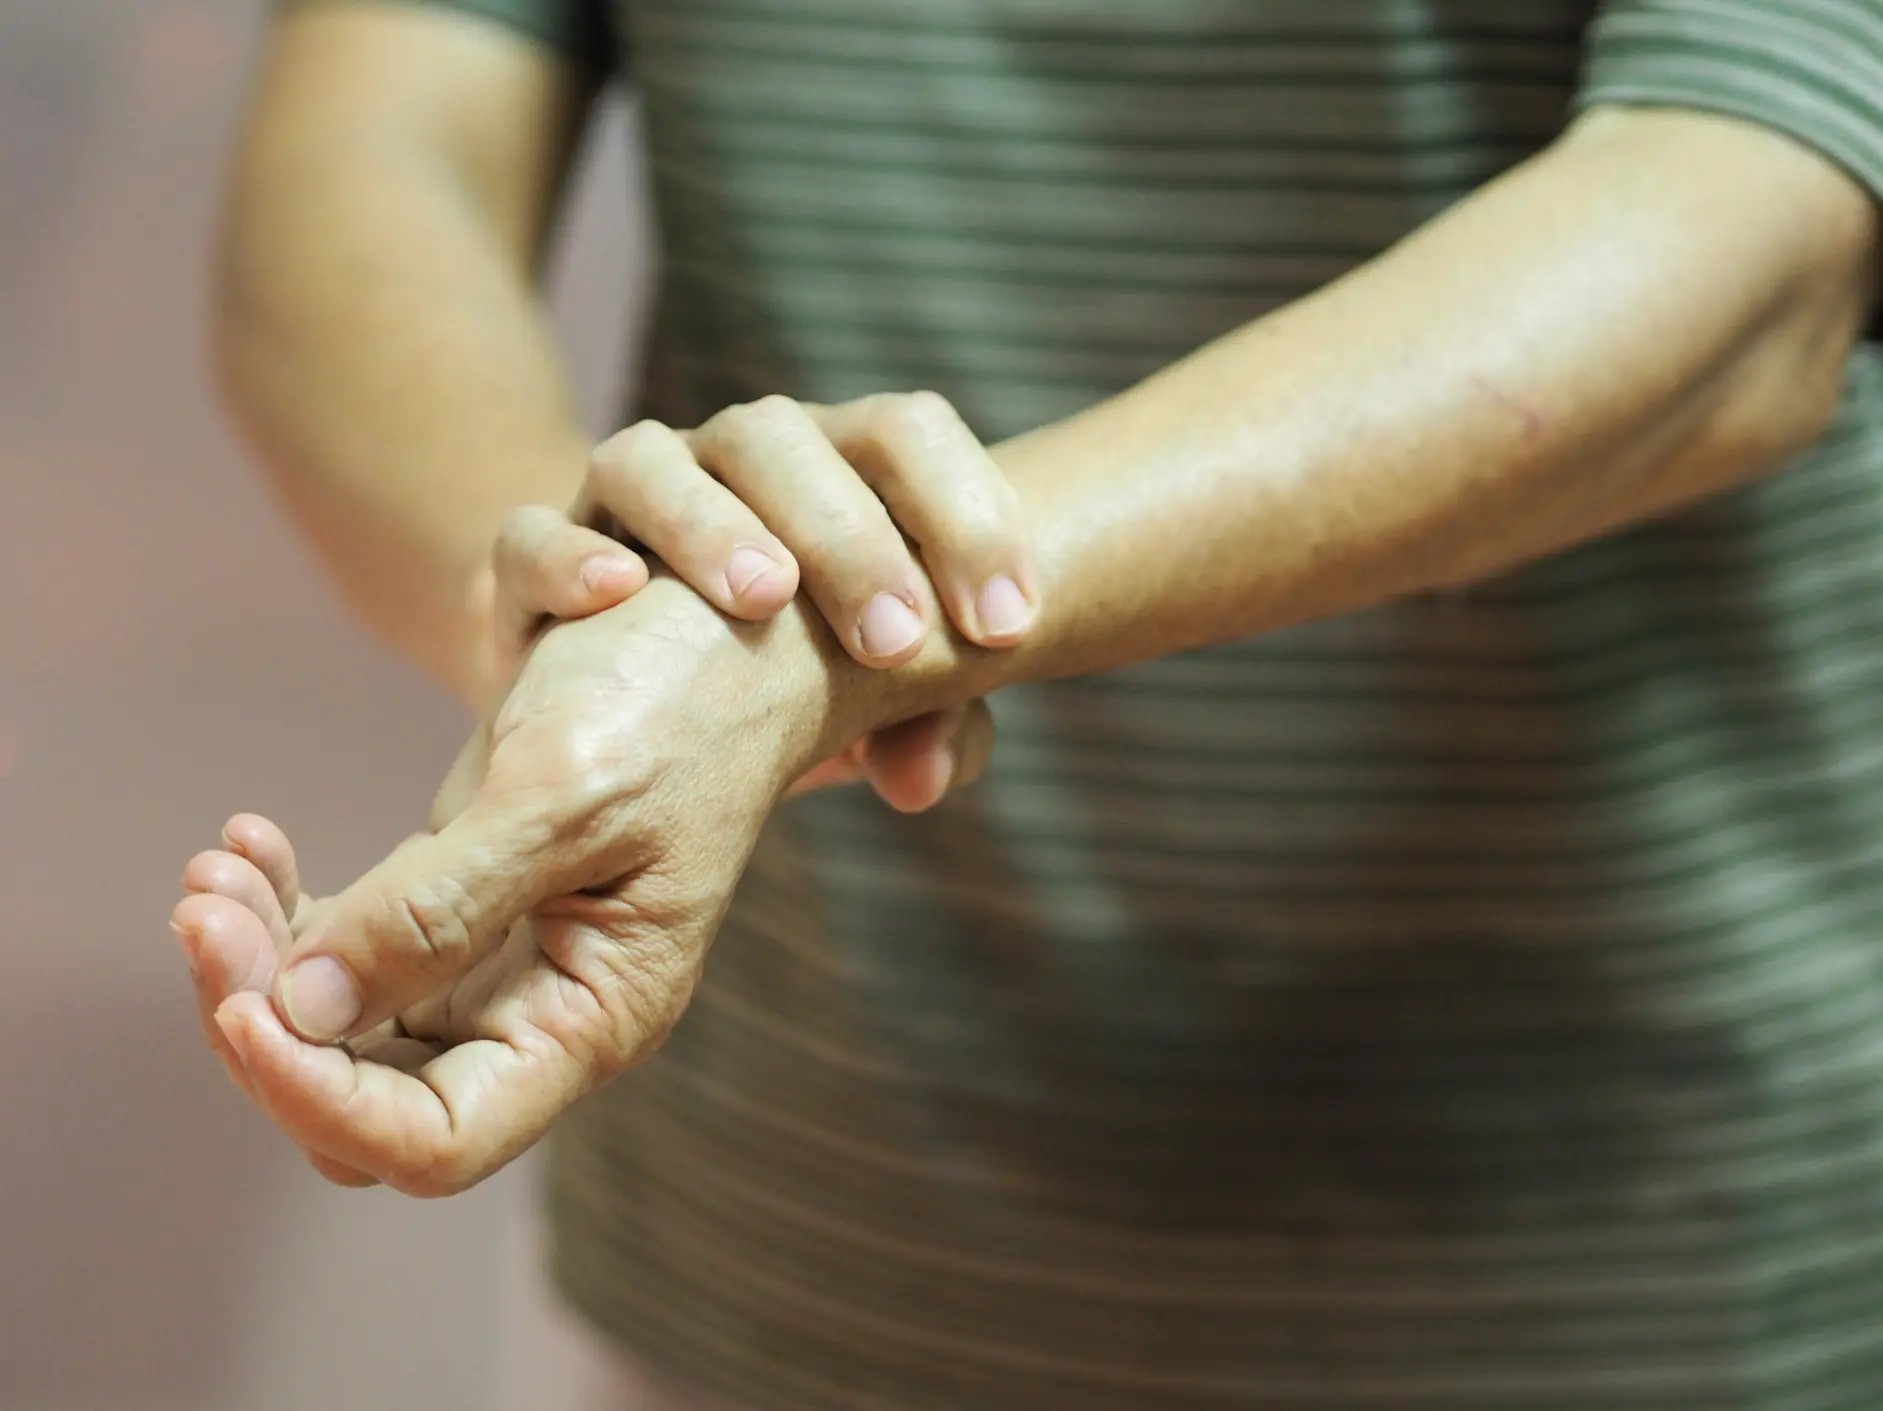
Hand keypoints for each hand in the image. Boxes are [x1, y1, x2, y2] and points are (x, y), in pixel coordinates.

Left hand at [172, 578, 934, 1194]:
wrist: (726, 631)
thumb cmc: (679, 703)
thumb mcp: (565, 792)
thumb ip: (438, 910)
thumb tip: (302, 1009)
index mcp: (595, 1016)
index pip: (436, 1140)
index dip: (319, 1098)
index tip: (243, 1001)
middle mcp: (540, 1012)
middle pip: (363, 1094)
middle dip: (264, 1016)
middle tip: (205, 906)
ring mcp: (497, 965)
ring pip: (337, 1031)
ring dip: (256, 960)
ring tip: (217, 867)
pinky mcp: (461, 906)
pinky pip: (345, 954)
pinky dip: (285, 911)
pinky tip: (252, 839)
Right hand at [474, 392, 1028, 809]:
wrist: (639, 699)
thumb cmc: (788, 684)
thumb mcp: (870, 702)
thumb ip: (926, 722)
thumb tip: (924, 776)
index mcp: (832, 469)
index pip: (904, 433)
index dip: (969, 515)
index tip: (1008, 630)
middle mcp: (728, 462)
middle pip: (783, 436)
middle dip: (849, 535)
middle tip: (895, 643)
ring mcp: (625, 501)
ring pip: (652, 458)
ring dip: (709, 523)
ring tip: (764, 598)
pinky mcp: (533, 560)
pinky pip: (529, 532)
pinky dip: (567, 555)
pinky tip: (617, 596)